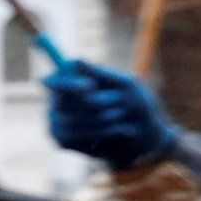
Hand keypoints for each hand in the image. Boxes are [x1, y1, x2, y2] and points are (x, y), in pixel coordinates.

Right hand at [45, 58, 175, 168]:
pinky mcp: (61, 140)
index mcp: (74, 81)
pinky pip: (74, 136)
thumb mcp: (127, 86)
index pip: (55, 80)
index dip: (67, 83)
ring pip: (69, 120)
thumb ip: (101, 74)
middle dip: (94, 103)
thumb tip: (75, 60)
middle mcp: (59, 100)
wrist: (145, 139)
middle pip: (62, 101)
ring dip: (101, 119)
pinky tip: (116, 131)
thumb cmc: (138, 105)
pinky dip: (100, 133)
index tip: (89, 86)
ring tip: (121, 116)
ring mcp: (57, 121)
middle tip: (119, 100)